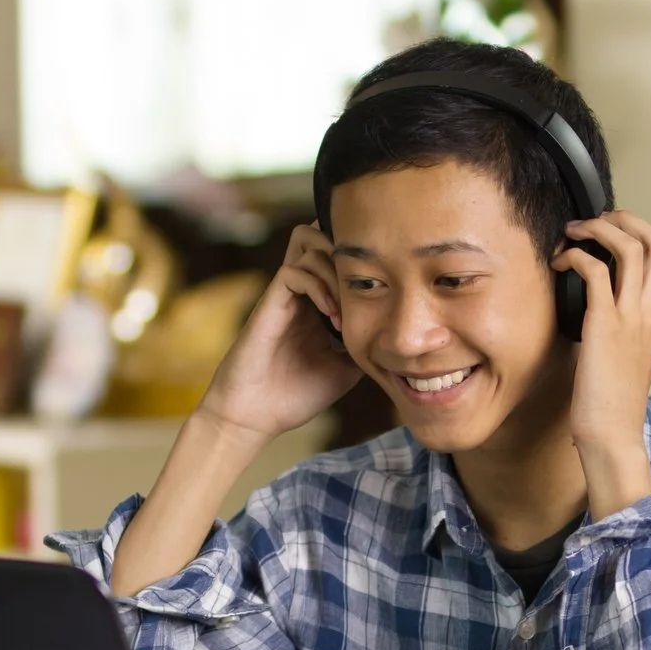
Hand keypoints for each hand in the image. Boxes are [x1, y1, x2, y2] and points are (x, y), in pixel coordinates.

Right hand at [195, 223, 363, 446]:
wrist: (255, 416)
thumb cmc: (296, 395)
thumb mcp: (345, 369)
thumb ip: (364, 344)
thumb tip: (395, 333)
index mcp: (316, 302)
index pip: (338, 255)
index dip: (362, 262)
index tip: (380, 295)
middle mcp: (300, 290)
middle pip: (321, 233)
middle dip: (349, 252)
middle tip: (365, 290)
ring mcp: (284, 294)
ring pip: (307, 240)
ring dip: (334, 268)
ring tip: (345, 310)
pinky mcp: (269, 302)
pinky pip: (294, 270)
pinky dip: (318, 286)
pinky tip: (330, 317)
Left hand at [554, 210, 650, 515]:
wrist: (613, 433)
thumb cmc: (613, 404)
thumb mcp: (630, 360)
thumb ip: (626, 332)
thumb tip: (603, 315)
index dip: (646, 236)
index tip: (617, 236)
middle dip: (626, 220)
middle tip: (596, 221)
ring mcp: (632, 316)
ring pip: (631, 248)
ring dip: (600, 230)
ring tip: (573, 232)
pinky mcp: (605, 324)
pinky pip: (597, 271)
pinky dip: (577, 256)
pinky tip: (561, 263)